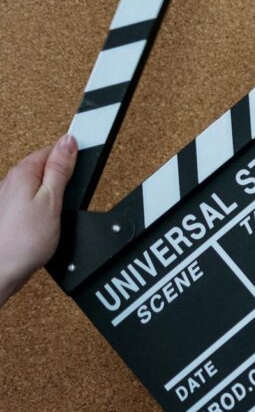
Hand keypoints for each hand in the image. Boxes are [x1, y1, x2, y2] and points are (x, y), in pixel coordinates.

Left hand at [0, 135, 76, 303]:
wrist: (1, 269)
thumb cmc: (23, 240)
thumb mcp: (52, 200)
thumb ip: (60, 169)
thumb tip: (68, 141)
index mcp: (23, 173)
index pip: (52, 150)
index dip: (72, 154)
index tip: (88, 160)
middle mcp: (11, 182)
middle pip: (44, 166)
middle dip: (64, 174)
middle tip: (77, 189)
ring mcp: (9, 198)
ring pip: (38, 184)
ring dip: (54, 191)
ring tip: (64, 205)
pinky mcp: (11, 214)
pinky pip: (32, 200)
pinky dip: (45, 205)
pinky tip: (50, 219)